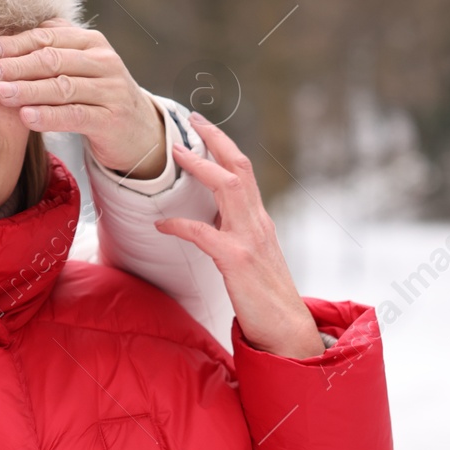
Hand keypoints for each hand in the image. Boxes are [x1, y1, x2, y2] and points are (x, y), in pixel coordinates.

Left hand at [0, 18, 165, 178]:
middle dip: (16, 65)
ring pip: (62, 86)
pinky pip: (75, 115)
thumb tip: (2, 44)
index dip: (15, 44)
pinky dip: (49, 116)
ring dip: (28, 89)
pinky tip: (26, 117)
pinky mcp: (111, 119)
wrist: (139, 130)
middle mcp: (103, 61)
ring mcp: (110, 90)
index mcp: (91, 41)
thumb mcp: (78, 67)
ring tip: (0, 93)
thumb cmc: (96, 96)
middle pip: (53, 59)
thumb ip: (50, 51)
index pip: (48, 36)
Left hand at [155, 113, 325, 357]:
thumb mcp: (251, 257)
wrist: (287, 329)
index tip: (203, 126)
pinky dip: (180, 225)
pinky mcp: (237, 261)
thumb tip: (206, 221)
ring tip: (175, 152)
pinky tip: (162, 226)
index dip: (223, 145)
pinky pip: (203, 234)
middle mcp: (258, 223)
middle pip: (239, 167)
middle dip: (215, 139)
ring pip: (229, 187)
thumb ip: (234, 235)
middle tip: (191, 120)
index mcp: (259, 221)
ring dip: (201, 167)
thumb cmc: (265, 298)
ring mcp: (250, 240)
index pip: (244, 171)